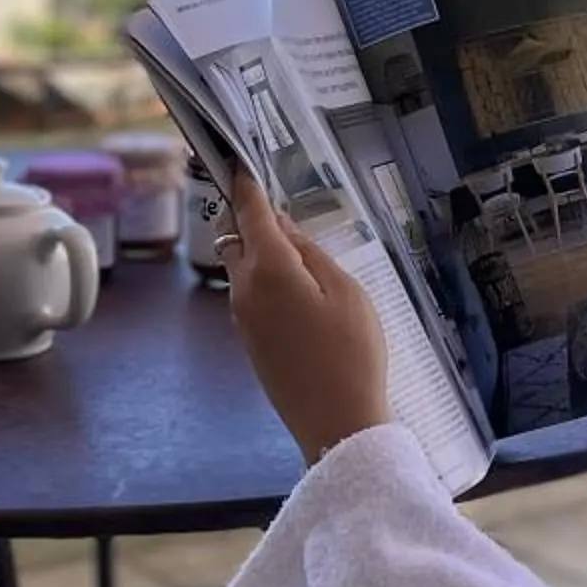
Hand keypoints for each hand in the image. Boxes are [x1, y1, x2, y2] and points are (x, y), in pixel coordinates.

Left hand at [222, 171, 390, 464]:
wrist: (337, 422)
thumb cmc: (352, 352)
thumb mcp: (345, 290)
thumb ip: (310, 252)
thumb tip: (281, 226)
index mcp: (269, 269)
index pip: (249, 213)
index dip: (245, 186)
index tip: (240, 164)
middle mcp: (244, 289)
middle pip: (234, 239)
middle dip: (246, 218)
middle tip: (275, 209)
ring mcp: (243, 319)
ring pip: (240, 268)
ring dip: (257, 252)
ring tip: (296, 253)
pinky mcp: (250, 342)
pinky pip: (248, 296)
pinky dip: (262, 280)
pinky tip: (295, 292)